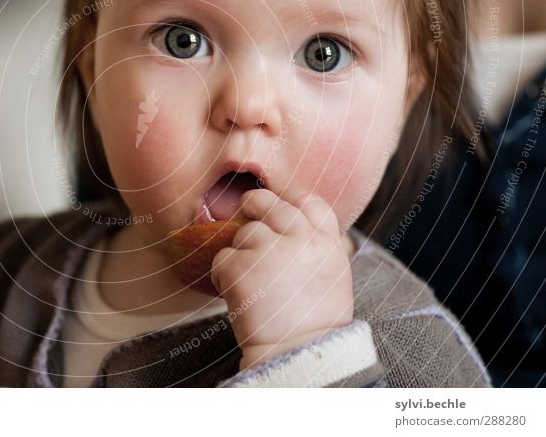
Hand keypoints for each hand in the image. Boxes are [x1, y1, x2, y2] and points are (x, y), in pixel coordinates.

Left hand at [210, 187, 353, 369]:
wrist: (297, 356)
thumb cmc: (313, 324)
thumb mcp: (332, 277)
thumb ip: (316, 247)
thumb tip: (296, 225)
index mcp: (326, 243)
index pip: (308, 201)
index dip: (289, 197)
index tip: (279, 202)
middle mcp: (300, 239)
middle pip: (267, 203)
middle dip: (252, 205)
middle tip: (245, 213)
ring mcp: (269, 249)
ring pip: (242, 233)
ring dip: (240, 252)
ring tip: (250, 282)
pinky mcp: (241, 266)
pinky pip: (221, 258)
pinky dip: (223, 275)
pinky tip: (235, 294)